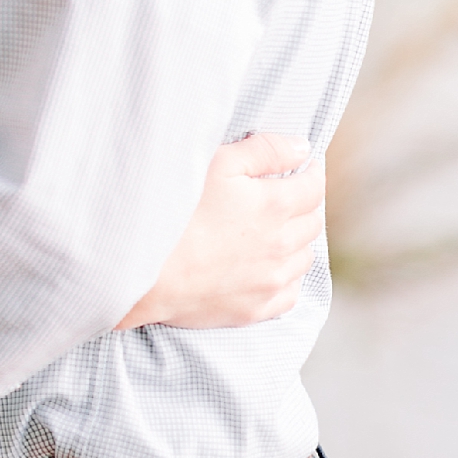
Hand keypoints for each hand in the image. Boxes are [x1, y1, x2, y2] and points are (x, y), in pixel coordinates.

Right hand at [119, 132, 324, 329]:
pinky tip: (265, 268)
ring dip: (295, 242)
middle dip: (302, 206)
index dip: (309, 173)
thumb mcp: (216, 164)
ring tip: (270, 233)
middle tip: (280, 198)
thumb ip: (264, 151)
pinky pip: (290, 292)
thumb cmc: (176, 211)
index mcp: (275, 205)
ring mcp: (271, 280)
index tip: (301, 168)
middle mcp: (283, 245)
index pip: (314, 186)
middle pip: (313, 221)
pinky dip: (285, 277)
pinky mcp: (257, 308)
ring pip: (304, 257)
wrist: (143, 271)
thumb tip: (303, 149)